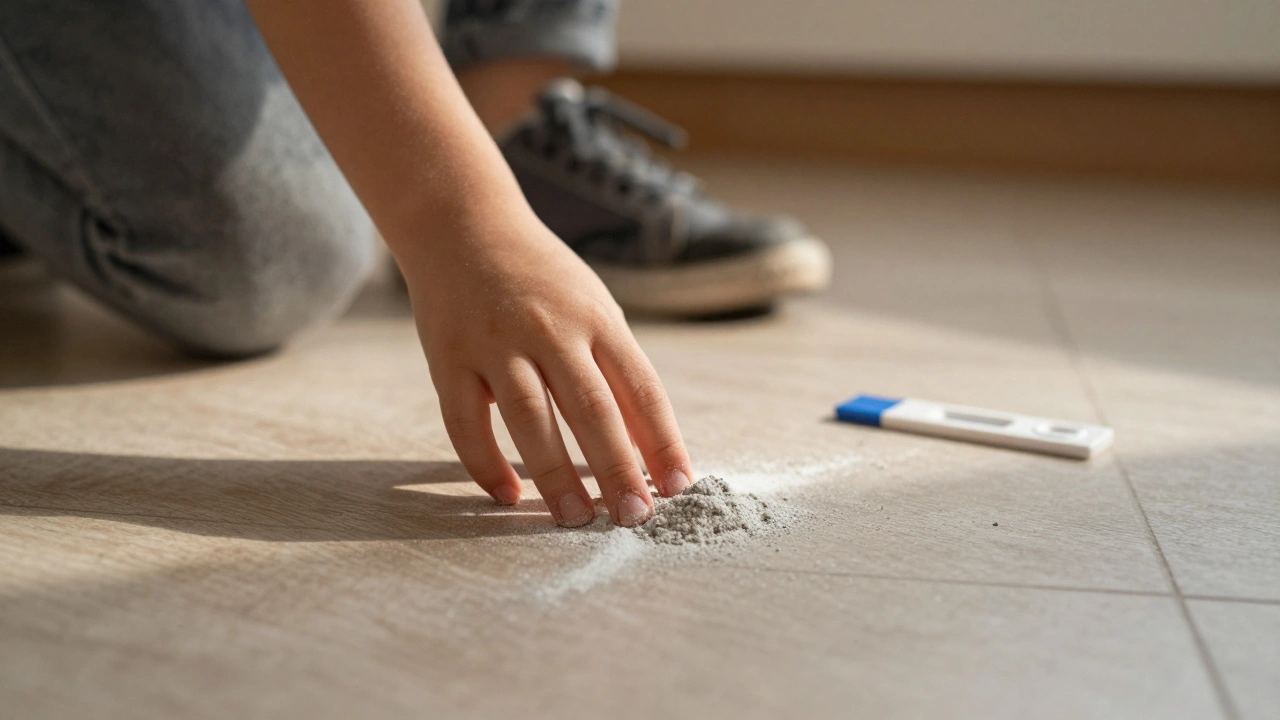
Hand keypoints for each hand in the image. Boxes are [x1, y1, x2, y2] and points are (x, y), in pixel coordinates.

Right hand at [401, 207, 693, 526]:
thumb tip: (644, 448)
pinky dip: (486, 464)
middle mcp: (550, 328)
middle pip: (592, 409)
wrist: (462, 223)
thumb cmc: (542, 278)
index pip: (641, 389)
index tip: (679, 487)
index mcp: (597, 318)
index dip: (663, 442)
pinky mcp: (448, 358)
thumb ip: (616, 371)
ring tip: (577, 519)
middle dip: (617, 469)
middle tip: (634, 518)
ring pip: (531, 419)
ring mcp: (495, 343)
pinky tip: (508, 497)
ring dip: (557, 475)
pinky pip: (466, 422)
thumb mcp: (592, 308)